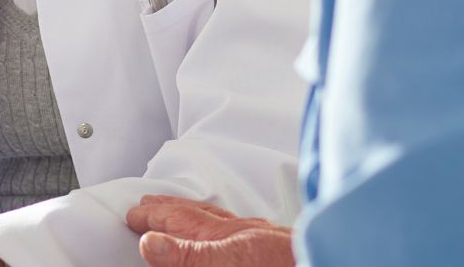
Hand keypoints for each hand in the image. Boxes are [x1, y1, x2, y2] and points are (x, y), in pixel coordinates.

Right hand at [125, 195, 293, 266]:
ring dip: (197, 215)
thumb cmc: (283, 263)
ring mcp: (258, 237)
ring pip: (219, 220)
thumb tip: (151, 243)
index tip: (134, 214)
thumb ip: (189, 255)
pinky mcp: (274, 246)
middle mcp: (238, 230)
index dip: (153, 216)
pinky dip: (226, 227)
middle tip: (150, 203)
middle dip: (170, 208)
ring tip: (185, 213)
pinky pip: (240, 229)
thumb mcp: (226, 260)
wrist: (329, 258)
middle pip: (196, 213)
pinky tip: (234, 235)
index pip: (177, 219)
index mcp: (220, 233)